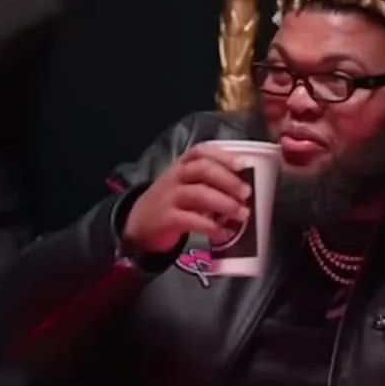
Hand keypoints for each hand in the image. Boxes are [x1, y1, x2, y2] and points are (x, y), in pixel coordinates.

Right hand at [122, 144, 251, 254]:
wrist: (138, 224)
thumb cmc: (171, 203)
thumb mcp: (184, 185)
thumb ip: (208, 183)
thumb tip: (243, 189)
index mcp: (181, 166)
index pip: (200, 152)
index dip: (222, 156)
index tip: (242, 165)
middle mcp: (174, 177)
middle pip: (202, 170)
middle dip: (228, 180)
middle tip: (247, 193)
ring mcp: (168, 197)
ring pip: (198, 194)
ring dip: (224, 203)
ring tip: (242, 214)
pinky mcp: (166, 219)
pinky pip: (191, 220)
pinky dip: (211, 227)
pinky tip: (224, 233)